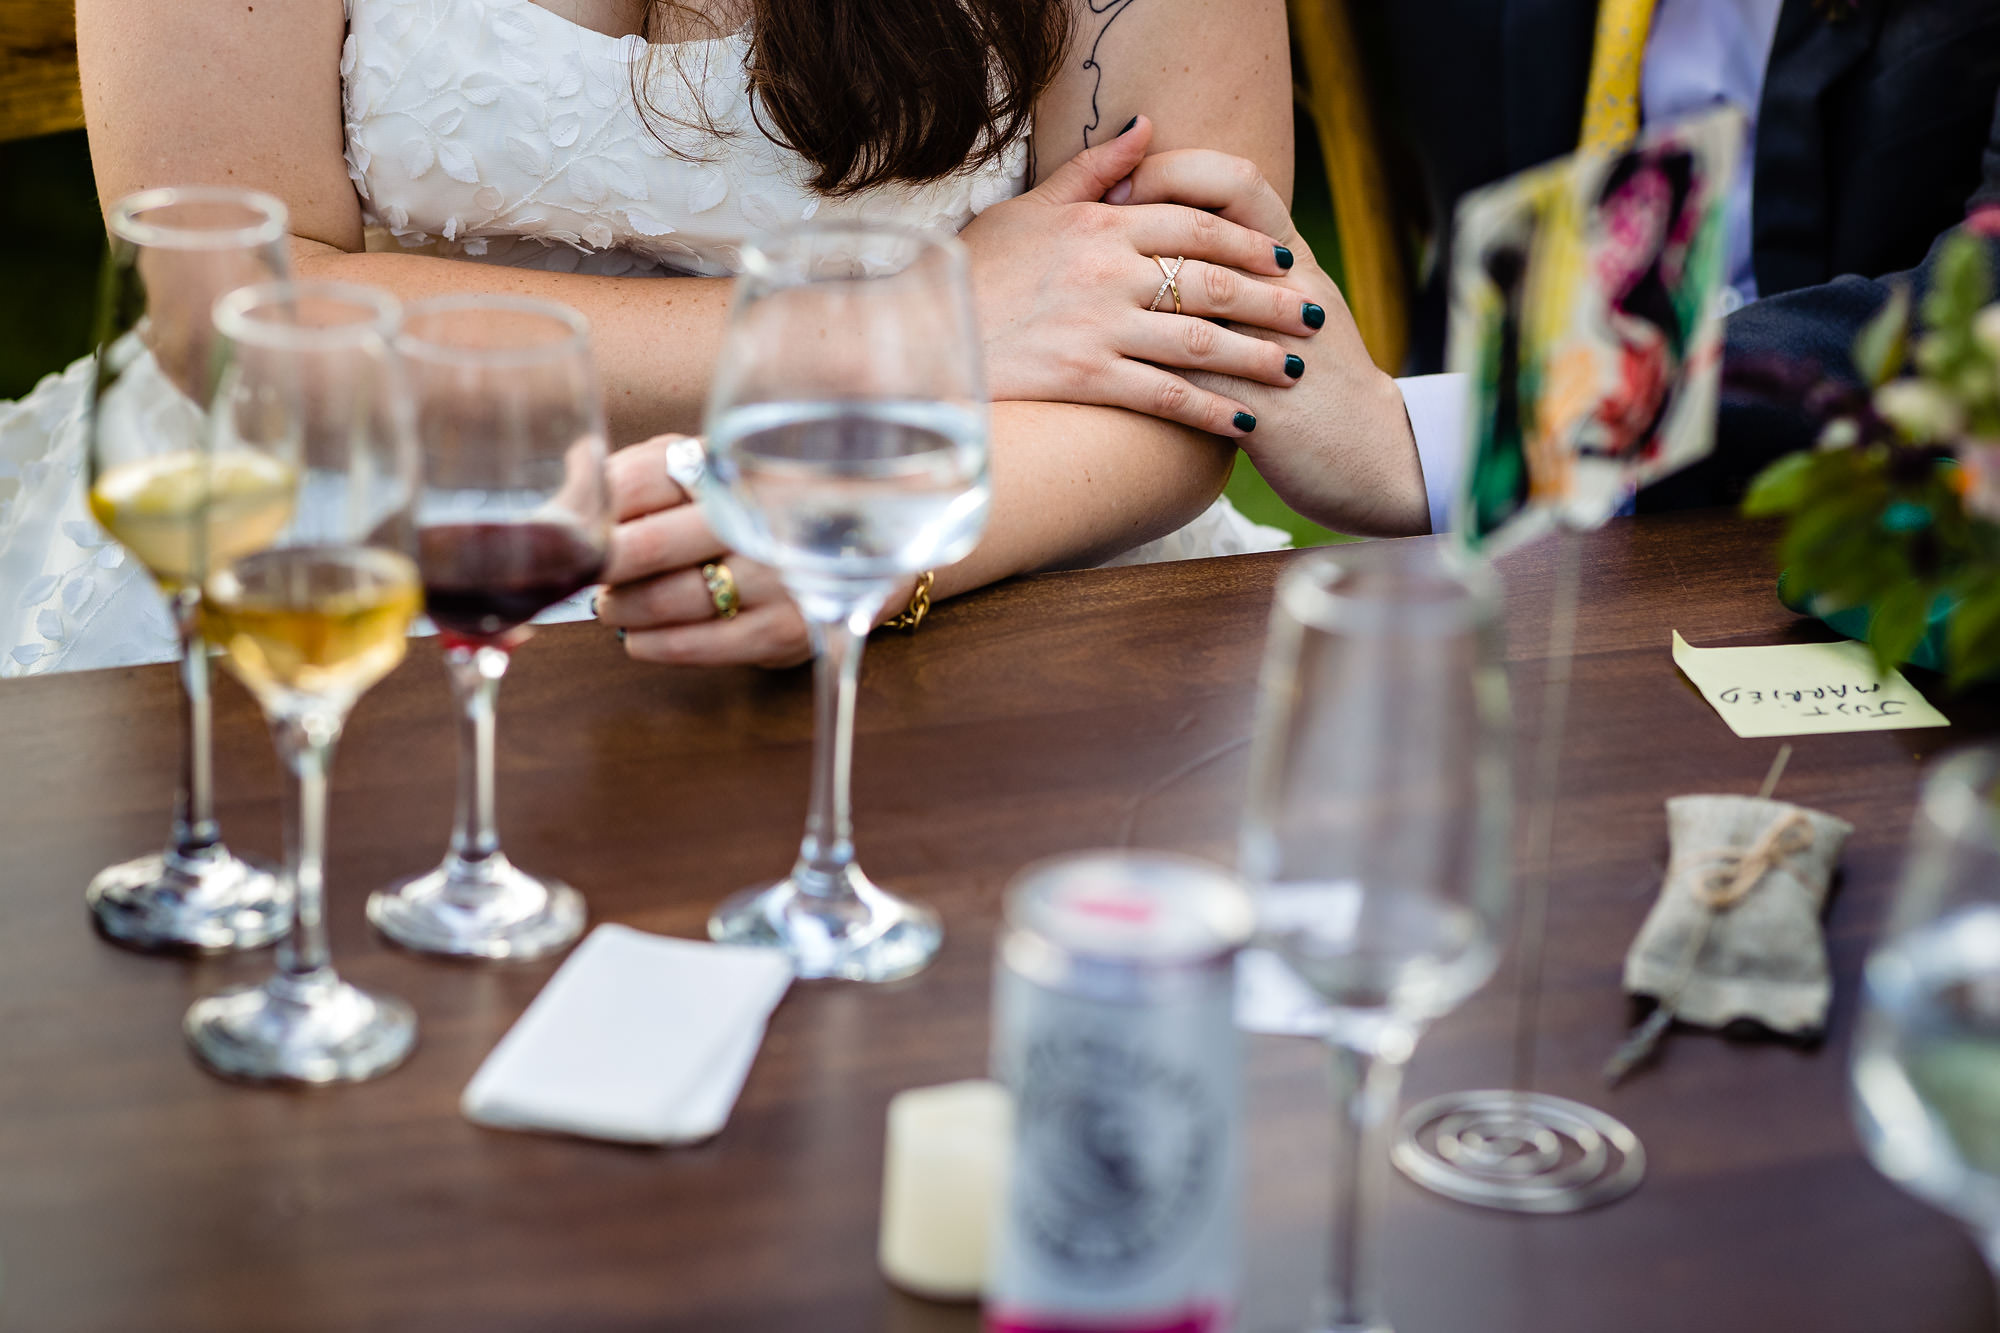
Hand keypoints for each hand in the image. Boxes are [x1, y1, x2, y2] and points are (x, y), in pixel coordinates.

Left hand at [595, 436, 812, 667]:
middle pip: (646, 544)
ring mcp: (773, 576)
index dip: (593, 511)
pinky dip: (654, 645)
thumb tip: (578, 463)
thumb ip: (655, 465)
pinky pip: (698, 645)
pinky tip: (638, 639)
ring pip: (666, 601)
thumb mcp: (726, 468)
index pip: (636, 481)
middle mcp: (757, 515)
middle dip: (601, 567)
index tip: (576, 529)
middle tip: (586, 573)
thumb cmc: (778, 504)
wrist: (875, 543)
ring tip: (612, 606)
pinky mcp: (782, 630)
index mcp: (734, 463)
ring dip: (622, 609)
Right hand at [961, 117, 1319, 436]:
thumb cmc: (971, 271)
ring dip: (1256, 357)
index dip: (1246, 244)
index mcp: (1098, 224)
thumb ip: (1094, 170)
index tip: (1283, 259)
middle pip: (1211, 281)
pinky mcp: (1088, 378)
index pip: (1192, 225)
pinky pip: (1166, 395)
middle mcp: (1107, 270)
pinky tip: (1244, 424)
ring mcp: (1100, 325)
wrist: (920, 334)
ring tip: (1294, 370)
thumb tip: (1148, 126)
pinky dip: (1212, 410)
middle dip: (1271, 301)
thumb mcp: (1029, 206)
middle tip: (1313, 314)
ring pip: (1200, 339)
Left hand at [1112, 150, 1428, 536]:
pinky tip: (1101, 365)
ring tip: (1084, 292)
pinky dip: (1146, 370)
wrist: (1373, 456)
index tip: (1122, 185)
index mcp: (1294, 262)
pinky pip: (1193, 381)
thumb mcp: (1297, 309)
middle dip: (1140, 223)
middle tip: (1086, 225)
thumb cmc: (1321, 380)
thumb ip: (1248, 268)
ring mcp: (1274, 348)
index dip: (1176, 173)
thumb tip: (1185, 224)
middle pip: (1206, 231)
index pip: (1237, 183)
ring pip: (1195, 304)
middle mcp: (1287, 293)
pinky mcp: (1261, 408)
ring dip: (1134, 295)